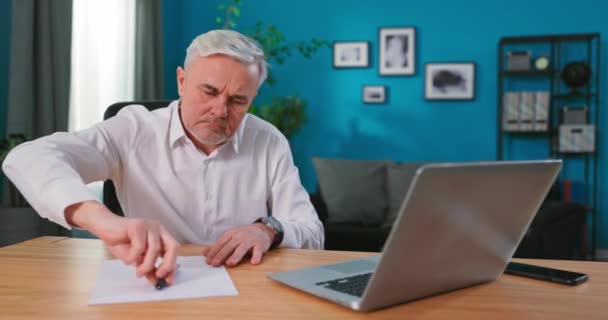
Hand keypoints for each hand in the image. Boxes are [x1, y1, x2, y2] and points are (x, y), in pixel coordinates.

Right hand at [65, 201, 180, 284]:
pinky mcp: (137, 225)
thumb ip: (148, 268)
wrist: (104, 228)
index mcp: (161, 236)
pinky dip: (133, 257)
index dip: (172, 266)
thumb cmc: (120, 241)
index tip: (168, 281)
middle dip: (168, 264)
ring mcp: (149, 226)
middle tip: (158, 276)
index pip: (173, 250)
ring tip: (139, 272)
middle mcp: (158, 229)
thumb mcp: (136, 259)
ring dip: (147, 265)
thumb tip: (157, 281)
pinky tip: (128, 259)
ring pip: (155, 249)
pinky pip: (139, 247)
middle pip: (172, 247)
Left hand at [202, 223, 274, 266]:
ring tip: (230, 263)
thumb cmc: (244, 235)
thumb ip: (218, 246)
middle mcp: (240, 236)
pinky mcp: (260, 245)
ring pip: (242, 248)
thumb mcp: (230, 237)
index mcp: (231, 234)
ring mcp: (250, 240)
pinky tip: (253, 262)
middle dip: (221, 255)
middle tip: (215, 264)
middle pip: (229, 246)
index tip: (208, 261)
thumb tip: (205, 253)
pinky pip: (258, 251)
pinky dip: (256, 256)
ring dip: (236, 256)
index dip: (214, 252)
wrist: (262, 230)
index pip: (220, 243)